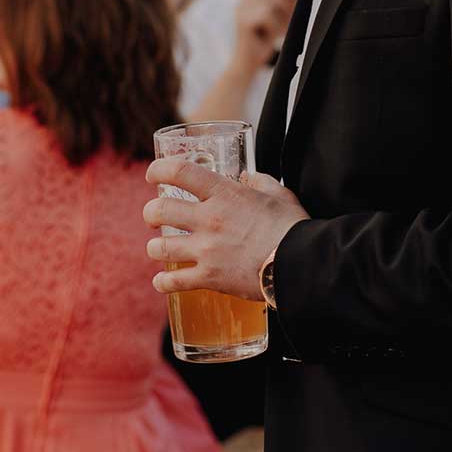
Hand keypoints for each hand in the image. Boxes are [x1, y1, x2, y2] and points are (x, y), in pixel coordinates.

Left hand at [143, 161, 307, 300]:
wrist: (301, 264)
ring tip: (157, 249)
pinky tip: (161, 281)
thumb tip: (249, 178)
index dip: (159, 169)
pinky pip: (174, 282)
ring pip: (160, 248)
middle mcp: (208, 219)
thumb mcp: (278, 193)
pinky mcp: (209, 278)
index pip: (179, 172)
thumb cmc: (293, 226)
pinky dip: (163, 282)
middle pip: (159, 211)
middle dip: (150, 213)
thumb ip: (259, 182)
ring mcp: (206, 251)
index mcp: (224, 194)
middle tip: (153, 216)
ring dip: (154, 248)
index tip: (153, 174)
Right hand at [233, 0, 300, 66]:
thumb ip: (287, 5)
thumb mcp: (279, 19)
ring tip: (275, 33)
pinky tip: (266, 38)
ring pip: (273, 2)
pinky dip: (273, 28)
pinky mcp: (243, 21)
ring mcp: (242, 9)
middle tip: (290, 23)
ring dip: (281, 19)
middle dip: (288, 5)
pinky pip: (267, 15)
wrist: (247, 65)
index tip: (302, 2)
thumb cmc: (264, 41)